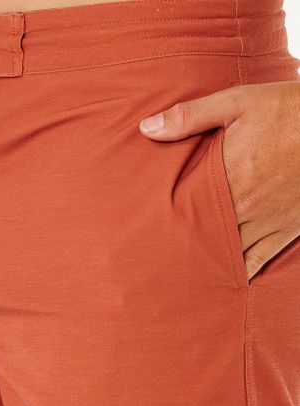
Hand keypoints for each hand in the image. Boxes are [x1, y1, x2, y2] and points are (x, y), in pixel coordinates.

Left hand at [139, 81, 299, 279]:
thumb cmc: (287, 110)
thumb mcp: (237, 102)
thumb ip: (189, 116)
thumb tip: (146, 128)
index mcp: (227, 175)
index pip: (185, 208)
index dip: (163, 221)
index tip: (144, 231)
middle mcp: (244, 205)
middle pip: (202, 234)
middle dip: (180, 245)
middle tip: (155, 259)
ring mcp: (266, 221)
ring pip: (227, 251)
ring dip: (205, 260)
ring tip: (182, 272)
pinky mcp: (286, 230)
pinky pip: (259, 259)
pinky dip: (241, 271)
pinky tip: (224, 278)